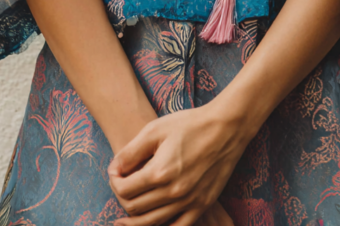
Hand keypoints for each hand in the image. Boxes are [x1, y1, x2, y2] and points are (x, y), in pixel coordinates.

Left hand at [108, 104, 245, 225]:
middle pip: (135, 208)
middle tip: (121, 186)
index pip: (124, 190)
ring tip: (124, 217)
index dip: (114, 182)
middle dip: (122, 198)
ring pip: (153, 222)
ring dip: (134, 220)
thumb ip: (130, 152)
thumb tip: (113, 169)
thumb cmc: (190, 124)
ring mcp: (190, 202)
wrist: (226, 127)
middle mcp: (174, 192)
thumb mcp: (155, 130)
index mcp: (160, 172)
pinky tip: (152, 222)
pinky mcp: (203, 205)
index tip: (115, 173)